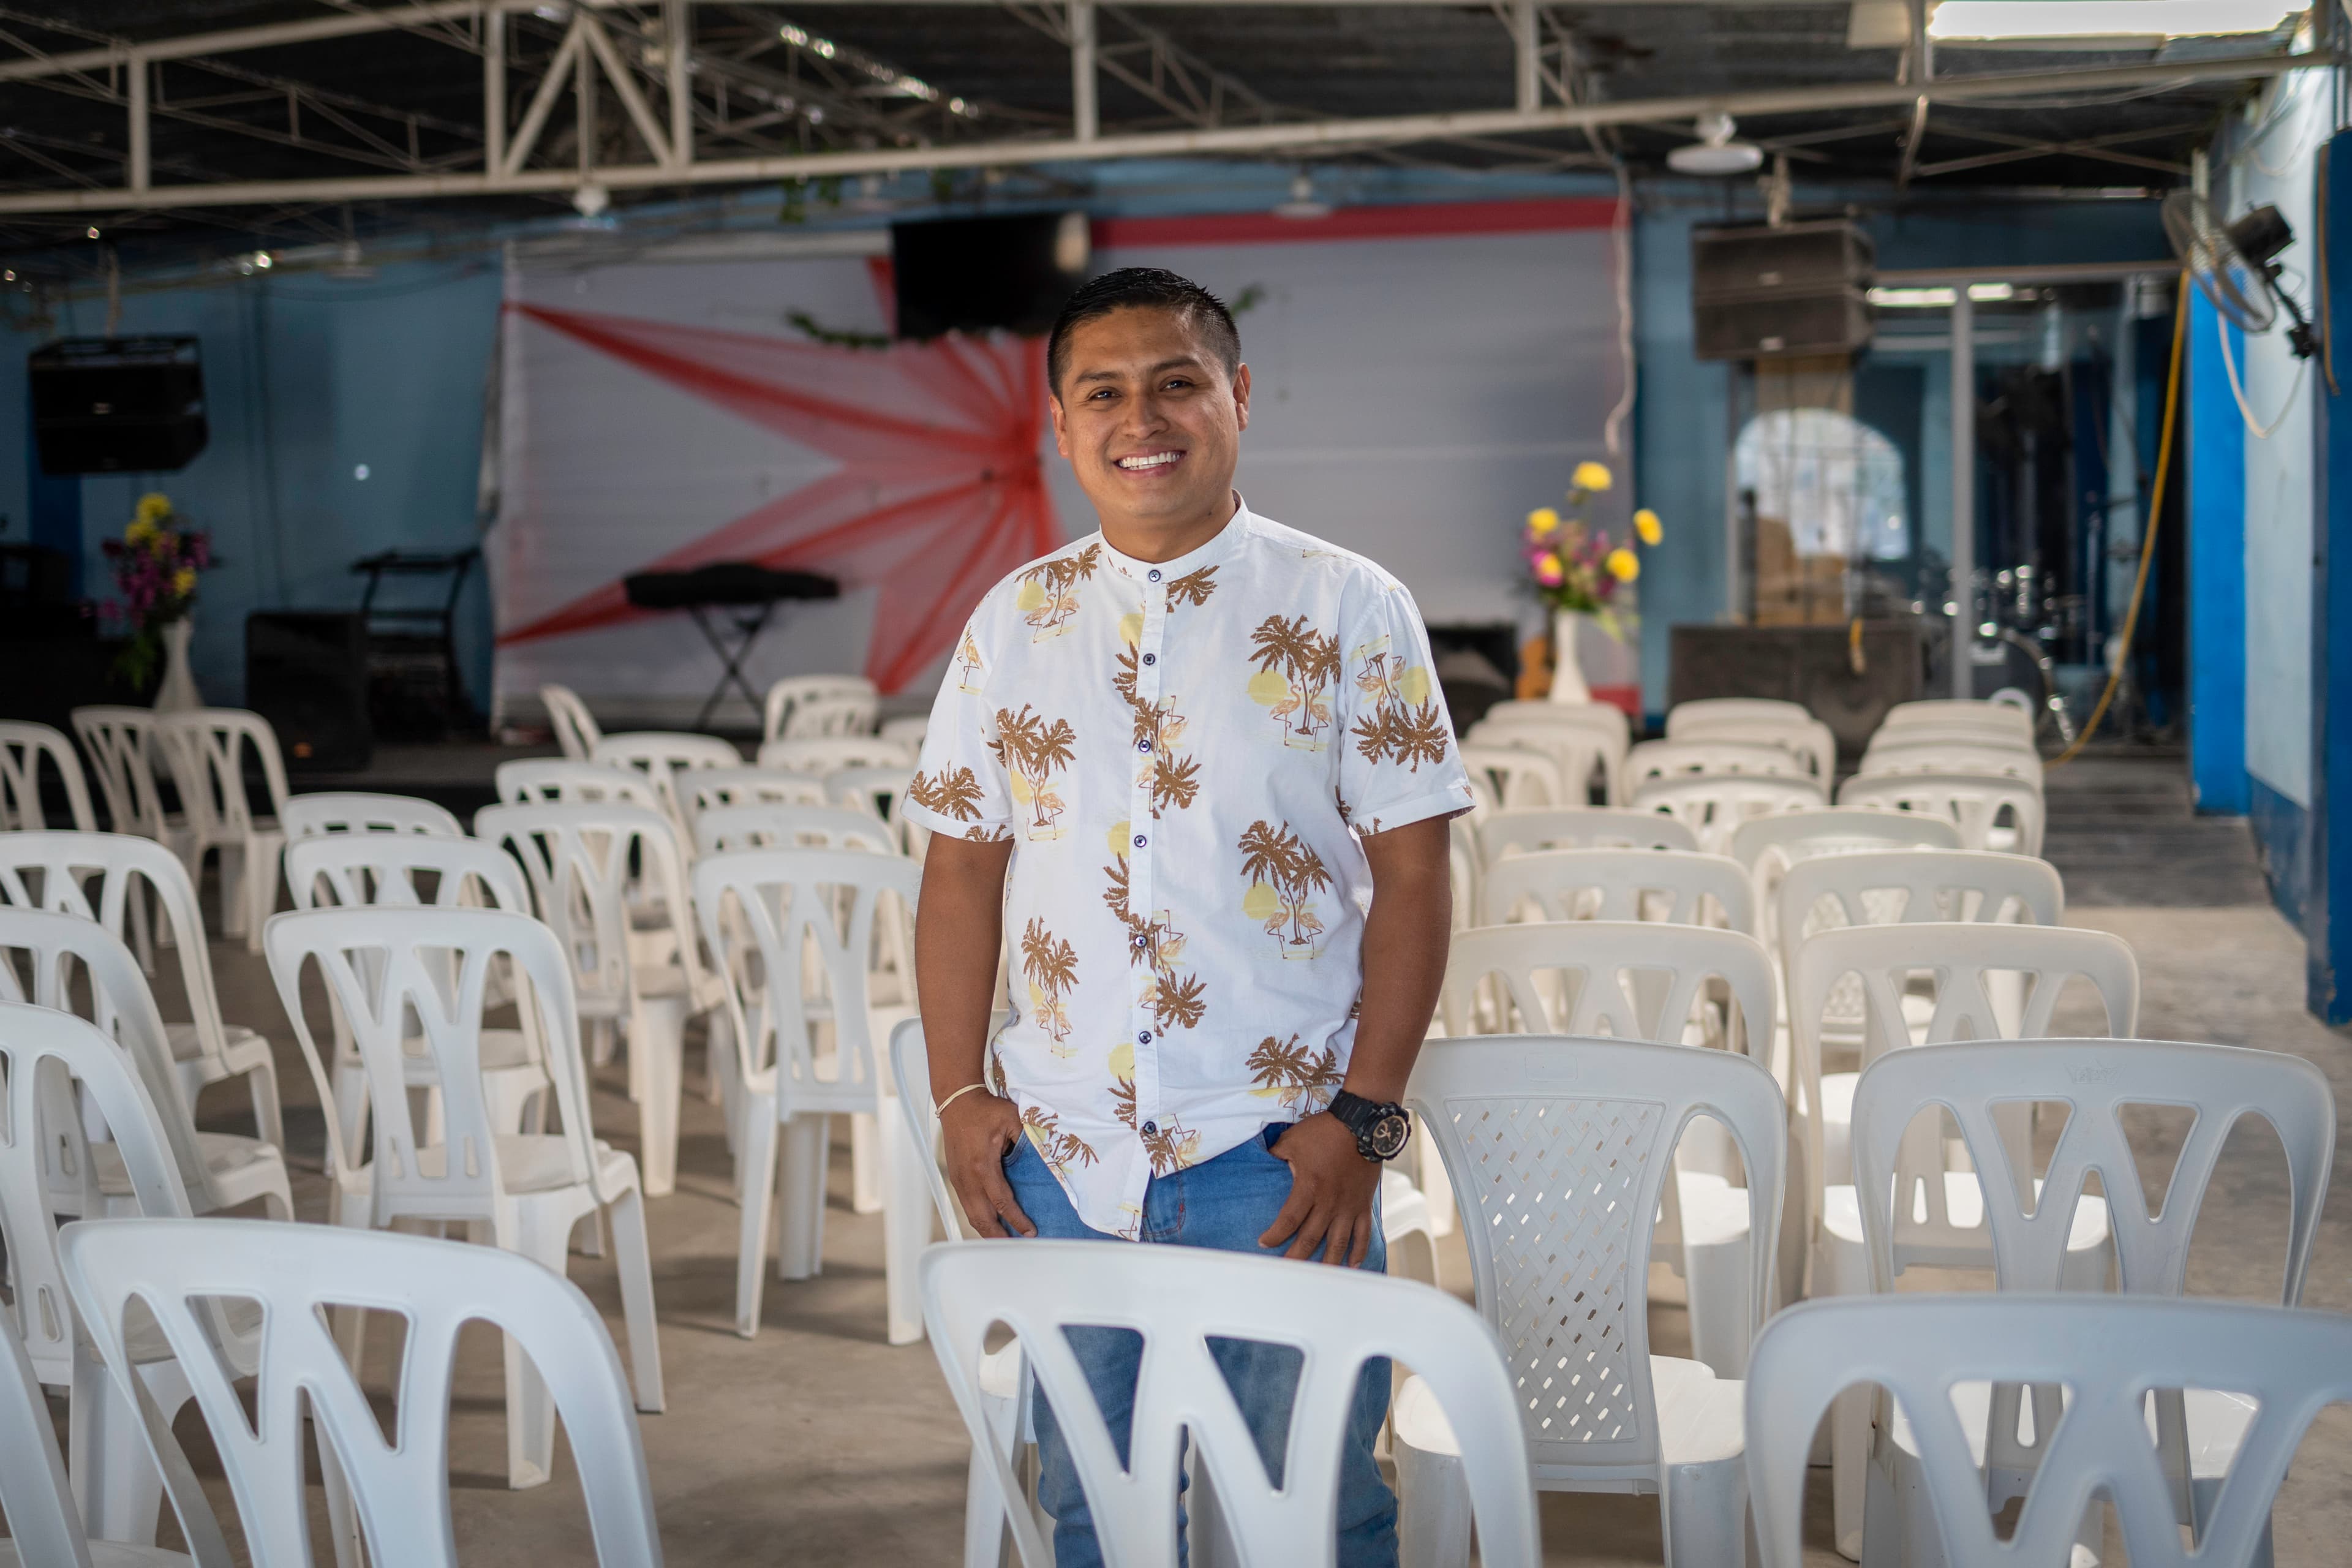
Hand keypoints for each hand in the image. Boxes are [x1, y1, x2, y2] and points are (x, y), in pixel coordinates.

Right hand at [940, 1090, 1035, 1238]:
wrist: (956, 1101)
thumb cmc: (983, 1109)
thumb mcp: (1012, 1119)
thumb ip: (1029, 1139)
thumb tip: (1045, 1158)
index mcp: (982, 1165)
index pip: (1001, 1202)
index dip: (1016, 1219)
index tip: (1030, 1231)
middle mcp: (967, 1177)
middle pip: (981, 1217)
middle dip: (998, 1235)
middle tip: (1016, 1245)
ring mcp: (958, 1179)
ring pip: (971, 1214)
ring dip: (986, 1229)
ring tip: (1004, 1239)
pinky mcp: (955, 1177)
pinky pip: (966, 1204)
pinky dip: (978, 1217)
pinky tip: (989, 1221)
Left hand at [1259, 1113, 1380, 1265]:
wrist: (1362, 1124)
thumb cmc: (1325, 1131)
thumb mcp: (1293, 1140)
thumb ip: (1277, 1155)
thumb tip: (1265, 1161)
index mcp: (1309, 1187)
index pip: (1289, 1219)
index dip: (1275, 1235)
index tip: (1264, 1243)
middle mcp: (1329, 1203)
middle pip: (1311, 1238)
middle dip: (1296, 1257)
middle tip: (1286, 1271)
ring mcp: (1349, 1206)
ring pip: (1338, 1242)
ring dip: (1327, 1262)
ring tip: (1318, 1278)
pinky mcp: (1363, 1204)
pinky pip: (1363, 1233)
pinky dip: (1359, 1250)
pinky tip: (1352, 1265)